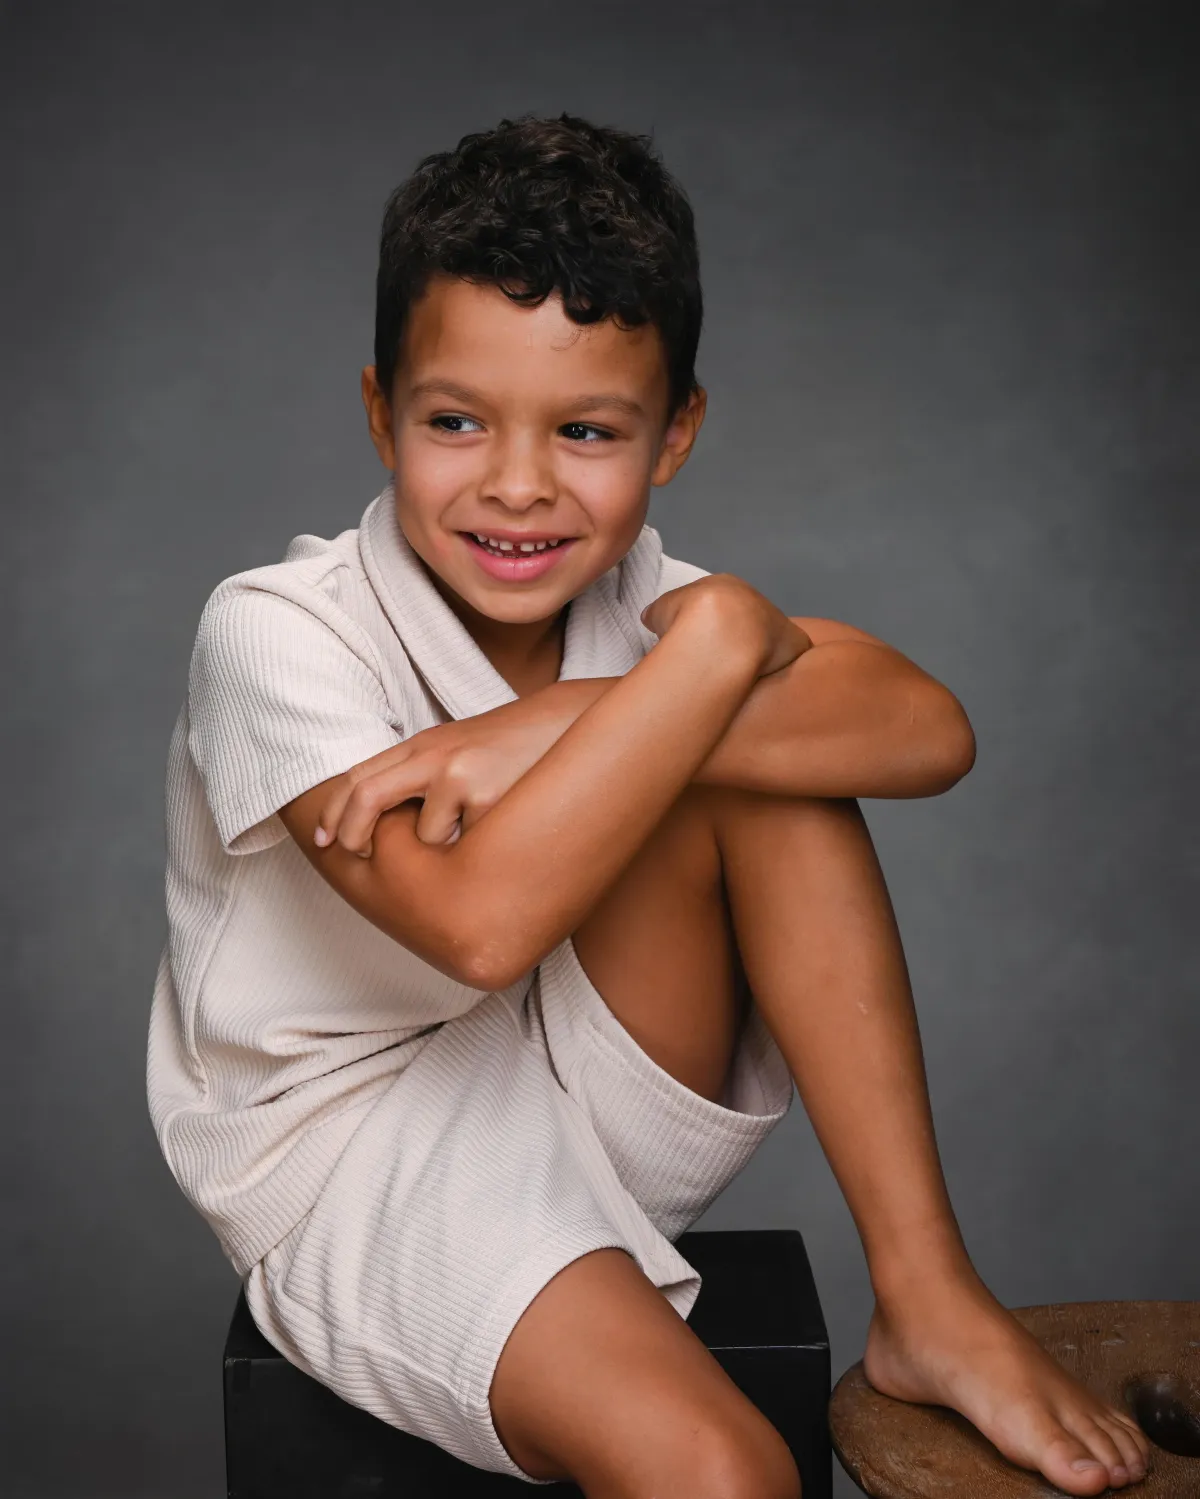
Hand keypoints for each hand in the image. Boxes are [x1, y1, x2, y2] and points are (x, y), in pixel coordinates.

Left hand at [313, 696, 578, 856]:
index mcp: (422, 746)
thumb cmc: (512, 748)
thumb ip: (423, 777)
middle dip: (351, 836)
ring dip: (437, 849)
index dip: (334, 813)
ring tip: (465, 841)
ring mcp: (456, 771)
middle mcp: (431, 755)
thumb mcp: (460, 753)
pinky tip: (494, 830)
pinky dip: (471, 846)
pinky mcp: (483, 790)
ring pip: (418, 834)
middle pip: (365, 797)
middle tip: (355, 859)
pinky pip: (460, 840)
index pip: (359, 776)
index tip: (326, 842)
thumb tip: (384, 826)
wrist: (566, 723)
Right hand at [642, 574, 811, 677]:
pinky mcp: (796, 643)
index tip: (703, 647)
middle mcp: (755, 598)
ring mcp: (778, 620)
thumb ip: (662, 613)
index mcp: (725, 586)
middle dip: (739, 640)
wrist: (721, 632)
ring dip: (760, 655)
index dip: (711, 627)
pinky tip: (766, 685)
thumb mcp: (661, 611)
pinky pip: (789, 658)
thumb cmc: (687, 618)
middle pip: (750, 621)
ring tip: (742, 678)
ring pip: (772, 639)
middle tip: (724, 664)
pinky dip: (780, 670)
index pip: (721, 606)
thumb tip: (652, 619)